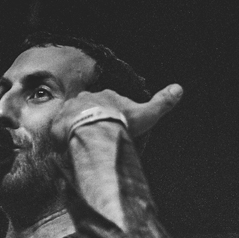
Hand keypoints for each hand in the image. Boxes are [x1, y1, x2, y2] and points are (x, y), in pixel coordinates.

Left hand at [51, 83, 184, 145]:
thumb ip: (162, 102)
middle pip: (89, 108)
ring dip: (76, 128)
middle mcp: (87, 98)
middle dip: (92, 120)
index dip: (111, 114)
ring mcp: (71, 109)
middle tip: (97, 137)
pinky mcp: (58, 123)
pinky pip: (59, 130)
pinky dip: (63, 138)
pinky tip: (67, 149)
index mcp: (106, 96)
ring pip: (73, 118)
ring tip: (81, 145)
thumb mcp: (146, 114)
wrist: (96, 130)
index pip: (108, 101)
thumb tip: (180, 88)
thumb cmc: (121, 122)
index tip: (113, 125)